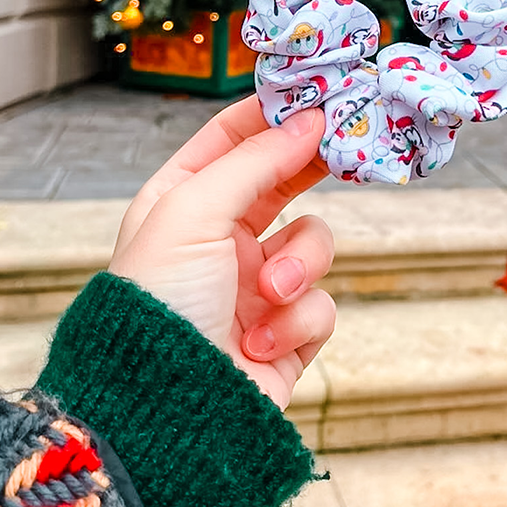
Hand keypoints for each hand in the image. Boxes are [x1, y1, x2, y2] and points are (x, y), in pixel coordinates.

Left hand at [109, 95, 334, 409]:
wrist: (163, 416)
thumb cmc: (158, 302)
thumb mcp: (195, 212)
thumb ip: (256, 160)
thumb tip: (310, 119)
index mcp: (182, 202)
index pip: (230, 139)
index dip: (272, 112)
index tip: (317, 89)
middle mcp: (219, 239)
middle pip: (282, 181)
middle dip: (310, 168)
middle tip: (348, 141)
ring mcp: (254, 286)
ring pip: (313, 243)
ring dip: (300, 265)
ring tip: (269, 293)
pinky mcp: (285, 333)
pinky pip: (319, 305)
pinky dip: (297, 321)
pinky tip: (260, 343)